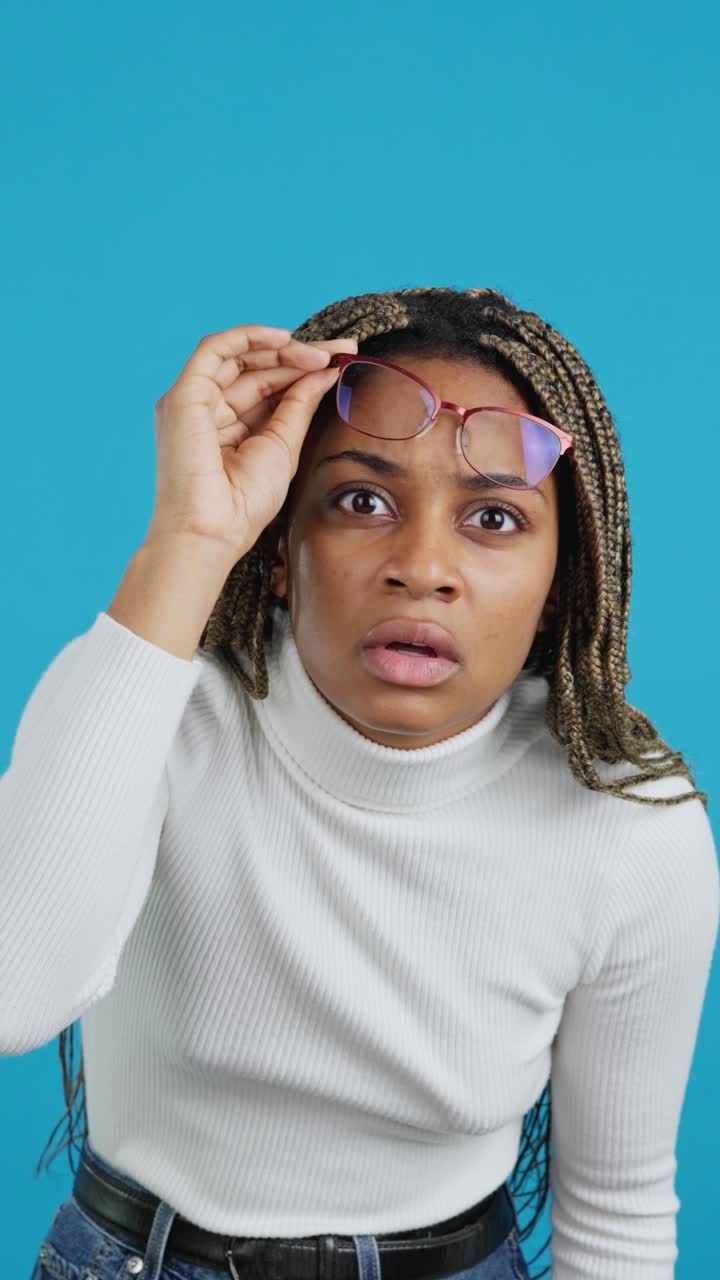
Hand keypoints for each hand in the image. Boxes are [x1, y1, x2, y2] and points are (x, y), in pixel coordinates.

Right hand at [146, 324, 357, 558]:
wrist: (212, 530)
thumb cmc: (244, 503)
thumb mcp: (284, 446)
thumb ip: (299, 406)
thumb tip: (324, 371)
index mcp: (232, 426)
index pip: (270, 385)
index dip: (306, 371)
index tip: (343, 362)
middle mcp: (210, 408)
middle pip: (259, 368)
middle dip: (302, 356)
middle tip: (343, 349)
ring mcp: (195, 400)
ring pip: (241, 356)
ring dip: (283, 348)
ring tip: (323, 354)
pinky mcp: (184, 394)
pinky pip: (215, 349)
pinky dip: (249, 337)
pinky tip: (285, 339)